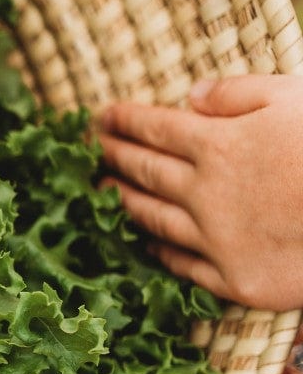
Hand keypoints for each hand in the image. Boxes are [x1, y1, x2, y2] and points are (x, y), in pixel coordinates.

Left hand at [98, 75, 302, 310]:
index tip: (101, 116)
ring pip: (154, 219)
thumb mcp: (294, 97)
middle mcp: (205, 194)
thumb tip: (191, 95)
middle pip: (145, 172)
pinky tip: (146, 244)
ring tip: (102, 193)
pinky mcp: (234, 279)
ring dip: (124, 204)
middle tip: (90, 151)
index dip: (125, 121)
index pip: (155, 129)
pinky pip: (184, 265)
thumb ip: (238, 93)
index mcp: (217, 146)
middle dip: (113, 157)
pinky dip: (161, 252)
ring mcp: (216, 240)